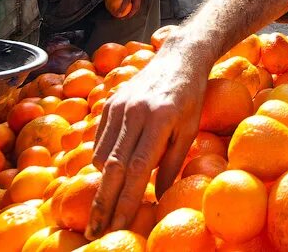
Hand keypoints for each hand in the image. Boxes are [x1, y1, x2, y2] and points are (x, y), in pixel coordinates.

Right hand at [88, 31, 208, 237]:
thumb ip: (173, 162)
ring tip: (102, 209)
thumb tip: (161, 197)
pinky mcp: (109, 103)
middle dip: (103, 202)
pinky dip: (102, 161)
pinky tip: (108, 176)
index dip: (127, 200)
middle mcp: (135, 112)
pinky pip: (99, 140)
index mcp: (160, 119)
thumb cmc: (191, 96)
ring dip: (102, 185)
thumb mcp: (190, 128)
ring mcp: (118, 106)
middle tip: (95, 231)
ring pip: (102, 155)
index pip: (138, 169)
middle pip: (113, 166)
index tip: (118, 225)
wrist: (178, 57)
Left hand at [106, 0, 150, 18]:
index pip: (126, 2)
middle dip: (130, 15)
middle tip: (124, 18)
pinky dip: (137, 0)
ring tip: (127, 12)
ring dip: (133, 8)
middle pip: (135, 8)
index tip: (117, 14)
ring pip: (139, 3)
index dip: (122, 10)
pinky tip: (133, 1)